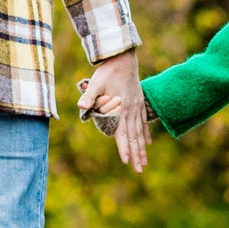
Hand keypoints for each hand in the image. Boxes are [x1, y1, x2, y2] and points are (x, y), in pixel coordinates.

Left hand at [78, 49, 148, 173]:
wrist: (123, 58)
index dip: (124, 148)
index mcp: (122, 108)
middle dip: (136, 154)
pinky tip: (148, 143)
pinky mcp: (139, 102)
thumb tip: (80, 106)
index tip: (126, 162)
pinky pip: (143, 122)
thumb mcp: (96, 83)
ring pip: (140, 132)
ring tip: (144, 161)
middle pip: (134, 137)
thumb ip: (89, 96)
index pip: (123, 133)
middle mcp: (132, 110)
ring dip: (142, 148)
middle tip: (139, 170)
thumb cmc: (108, 71)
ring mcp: (137, 106)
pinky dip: (145, 133)